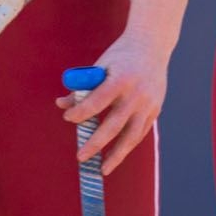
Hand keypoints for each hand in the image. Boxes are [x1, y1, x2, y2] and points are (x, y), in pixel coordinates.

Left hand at [57, 0, 183, 175]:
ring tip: (103, 169)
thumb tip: (61, 104)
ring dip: (117, 155)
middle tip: (80, 157)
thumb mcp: (100, 65)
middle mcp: (136, 94)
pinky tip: (116, 155)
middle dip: (96, 143)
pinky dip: (128, 144)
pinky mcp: (155, 110)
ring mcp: (148, 104)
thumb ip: (82, 86)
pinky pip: (140, 132)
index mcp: (120, 79)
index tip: (69, 118)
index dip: (81, 112)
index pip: (97, 102)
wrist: (152, 46)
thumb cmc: (120, 56)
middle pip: (114, 125)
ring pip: (131, 136)